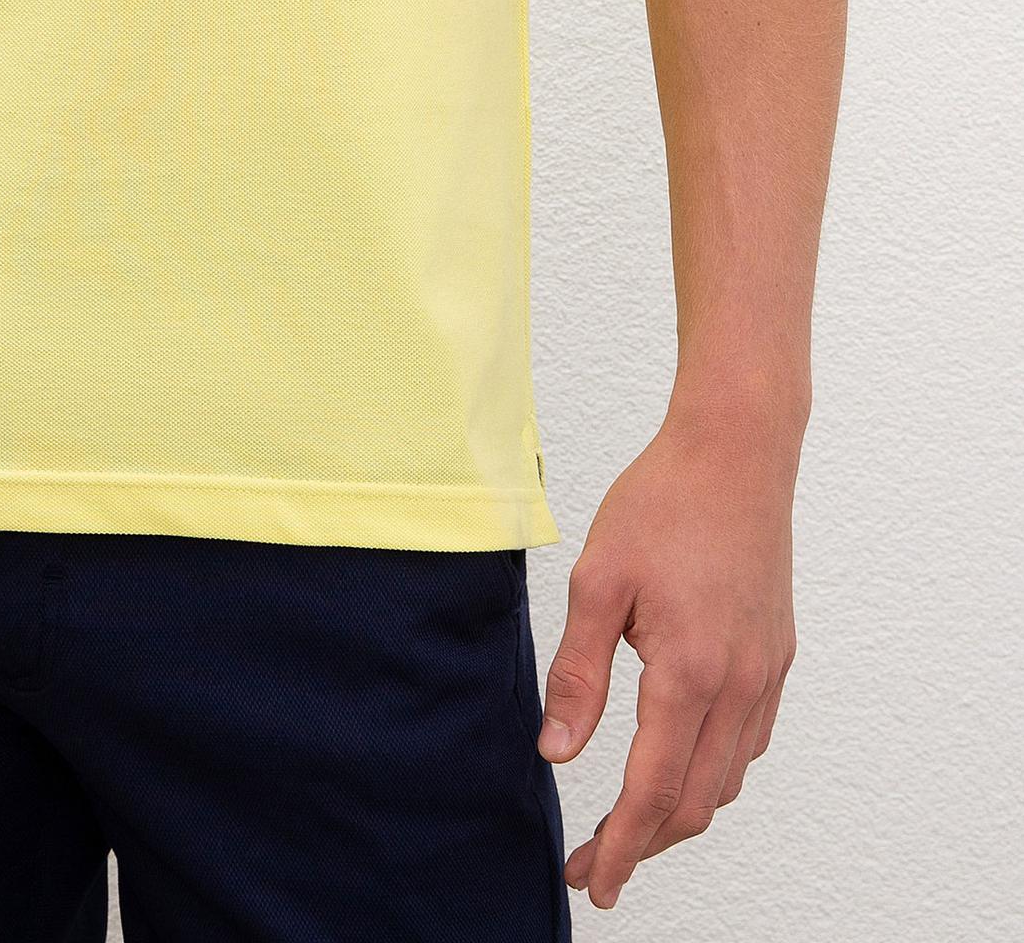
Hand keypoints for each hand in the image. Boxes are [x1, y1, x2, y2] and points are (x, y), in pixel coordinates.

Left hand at [535, 407, 798, 909]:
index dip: (620, 849)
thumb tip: (555, 752)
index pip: (652, 792)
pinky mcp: (778, 657)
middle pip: (693, 803)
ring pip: (726, 781)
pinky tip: (677, 761)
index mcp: (689, 672)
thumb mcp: (597, 581)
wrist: (737, 450)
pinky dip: (711, 772)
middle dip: (643, 845)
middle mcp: (738, 686)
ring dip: (678, 813)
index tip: (591, 883)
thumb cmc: (662, 503)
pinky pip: (748, 744)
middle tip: (593, 864)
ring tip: (627, 821)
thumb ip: (577, 674)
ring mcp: (766, 674)